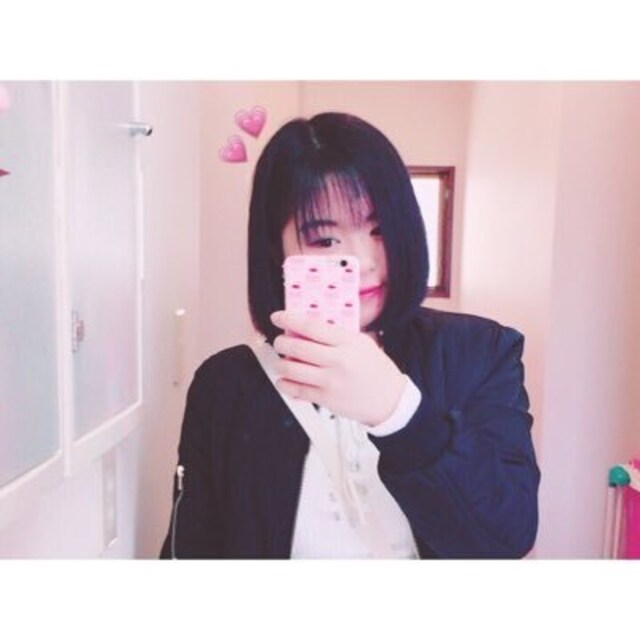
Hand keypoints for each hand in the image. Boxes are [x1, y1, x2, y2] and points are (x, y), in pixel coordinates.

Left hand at [270, 311, 405, 425]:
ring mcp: (330, 381)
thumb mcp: (362, 343)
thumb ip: (337, 335)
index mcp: (347, 342)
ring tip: (283, 361)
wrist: (390, 400)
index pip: (311, 326)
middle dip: (281, 343)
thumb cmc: (376, 370)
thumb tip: (307, 327)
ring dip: (280, 363)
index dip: (289, 319)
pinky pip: (296, 390)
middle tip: (280, 341)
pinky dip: (285, 383)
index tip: (278, 317)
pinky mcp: (326, 399)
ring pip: (291, 369)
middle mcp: (338, 361)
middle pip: (297, 347)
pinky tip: (285, 380)